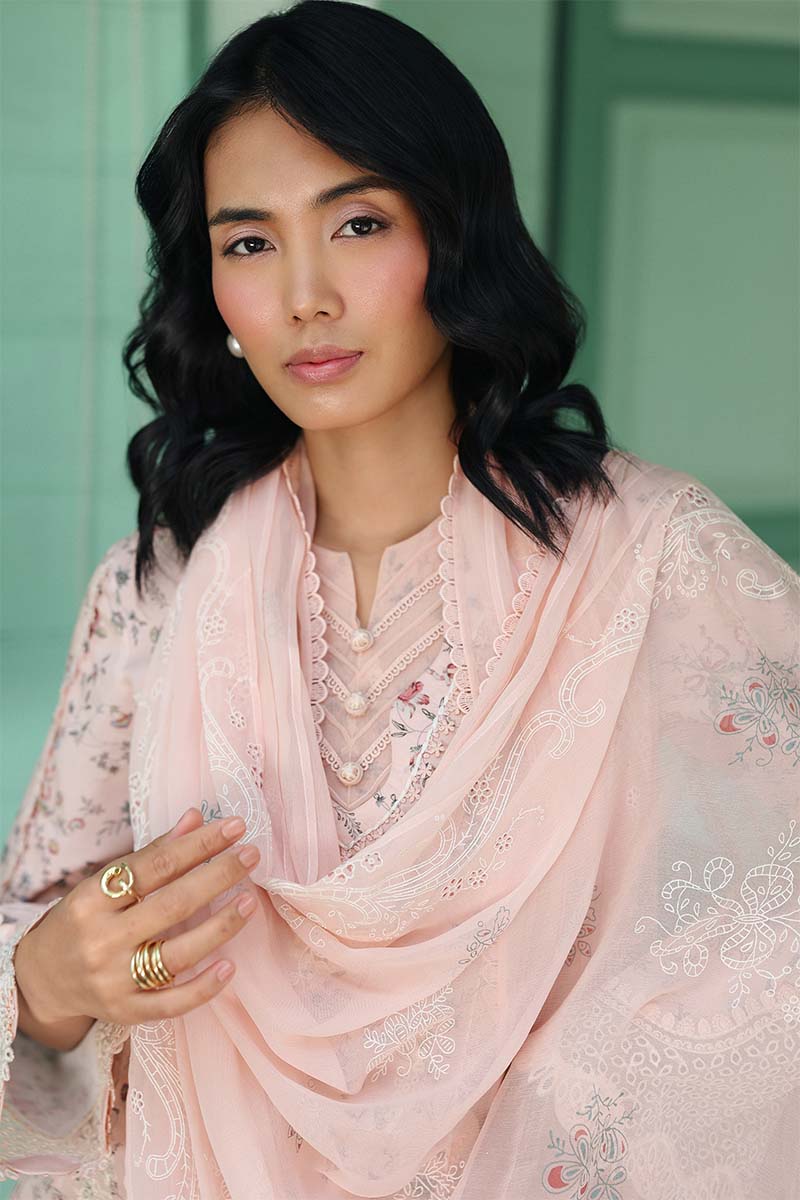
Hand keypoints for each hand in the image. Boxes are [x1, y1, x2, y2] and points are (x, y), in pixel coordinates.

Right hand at [14, 808, 259, 1041]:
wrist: (41, 979)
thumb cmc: (83, 920)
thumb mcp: (104, 883)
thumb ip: (153, 853)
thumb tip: (198, 818)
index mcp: (93, 898)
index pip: (155, 866)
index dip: (198, 844)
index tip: (234, 827)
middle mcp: (102, 939)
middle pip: (172, 904)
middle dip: (217, 876)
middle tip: (252, 855)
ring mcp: (114, 979)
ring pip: (177, 954)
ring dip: (220, 926)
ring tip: (249, 901)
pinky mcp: (126, 1011)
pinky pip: (171, 1003)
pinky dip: (202, 987)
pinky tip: (230, 965)